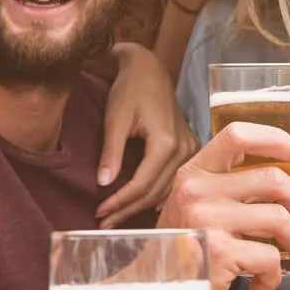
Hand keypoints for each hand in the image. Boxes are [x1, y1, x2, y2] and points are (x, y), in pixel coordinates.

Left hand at [96, 42, 199, 225]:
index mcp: (166, 143)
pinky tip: (141, 204)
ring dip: (141, 205)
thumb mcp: (115, 119)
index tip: (99, 212)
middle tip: (104, 222)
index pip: (141, 185)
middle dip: (128, 210)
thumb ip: (111, 152)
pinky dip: (157, 194)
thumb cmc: (130, 88)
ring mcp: (190, 149)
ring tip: (117, 217)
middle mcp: (184, 149)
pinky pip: (174, 179)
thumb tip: (103, 184)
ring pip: (166, 189)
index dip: (119, 202)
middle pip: (155, 192)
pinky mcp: (189, 147)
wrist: (148, 67)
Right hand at [158, 122, 289, 289]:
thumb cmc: (185, 252)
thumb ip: (228, 189)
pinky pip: (271, 258)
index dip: (275, 139)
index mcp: (194, 173)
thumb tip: (288, 184)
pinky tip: (261, 285)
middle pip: (274, 179)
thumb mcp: (195, 208)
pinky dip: (276, 276)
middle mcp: (198, 191)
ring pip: (281, 219)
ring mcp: (208, 221)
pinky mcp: (220, 254)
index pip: (237, 136)